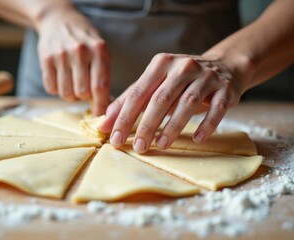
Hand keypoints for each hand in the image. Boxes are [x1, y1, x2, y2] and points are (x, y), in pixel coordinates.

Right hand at [36, 5, 109, 114]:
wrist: (59, 19)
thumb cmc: (85, 40)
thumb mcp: (100, 51)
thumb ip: (104, 76)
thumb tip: (106, 106)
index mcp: (99, 51)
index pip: (100, 87)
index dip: (101, 106)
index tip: (102, 117)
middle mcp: (80, 52)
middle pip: (82, 93)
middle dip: (84, 98)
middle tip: (84, 91)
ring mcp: (61, 55)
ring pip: (66, 94)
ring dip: (71, 96)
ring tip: (73, 84)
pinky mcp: (45, 59)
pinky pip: (51, 89)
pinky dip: (57, 90)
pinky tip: (61, 78)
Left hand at [100, 53, 244, 152]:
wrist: (224, 66)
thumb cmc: (181, 79)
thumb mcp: (156, 82)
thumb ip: (131, 99)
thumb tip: (104, 122)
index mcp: (161, 64)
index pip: (138, 93)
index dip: (125, 116)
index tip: (115, 138)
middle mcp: (183, 67)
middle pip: (161, 99)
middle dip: (147, 125)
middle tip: (138, 147)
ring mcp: (206, 77)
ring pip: (187, 103)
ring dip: (173, 126)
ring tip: (161, 145)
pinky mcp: (225, 89)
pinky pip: (217, 109)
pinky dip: (206, 125)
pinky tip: (197, 139)